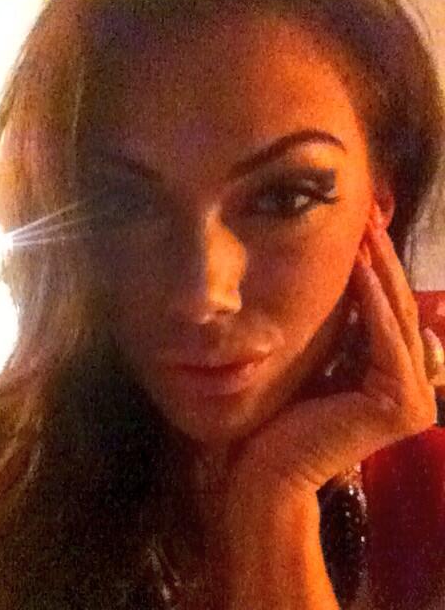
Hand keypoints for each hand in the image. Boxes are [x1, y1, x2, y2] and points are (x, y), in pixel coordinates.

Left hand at [221, 215, 436, 608]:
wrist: (265, 467)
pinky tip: (360, 266)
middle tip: (368, 214)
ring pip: (396, 317)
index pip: (389, 310)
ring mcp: (415, 398)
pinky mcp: (402, 404)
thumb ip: (342, 331)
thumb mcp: (317, 359)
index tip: (361, 228)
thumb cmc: (282, 414)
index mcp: (394, 376)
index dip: (377, 267)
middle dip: (382, 259)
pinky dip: (372, 301)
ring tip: (365, 230)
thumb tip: (350, 282)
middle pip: (398, 307)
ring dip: (380, 270)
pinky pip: (385, 338)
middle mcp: (416, 387)